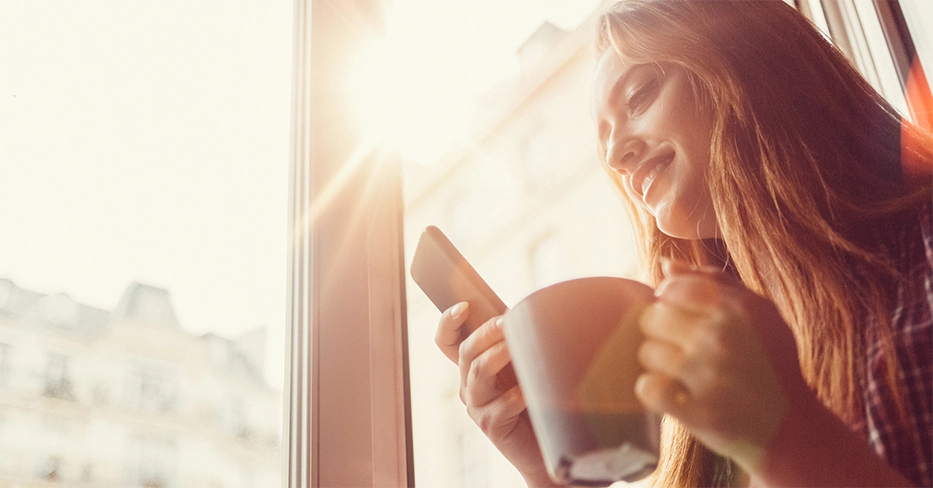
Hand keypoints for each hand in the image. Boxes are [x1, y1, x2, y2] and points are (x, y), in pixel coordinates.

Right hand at [436, 303, 562, 487]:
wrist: (549, 444)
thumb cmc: (538, 398)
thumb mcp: (524, 364)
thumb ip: (517, 341)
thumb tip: (528, 310)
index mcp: (473, 366)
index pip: (447, 341)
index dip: (448, 322)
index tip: (462, 306)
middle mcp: (469, 384)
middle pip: (466, 351)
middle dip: (486, 332)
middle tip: (507, 321)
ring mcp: (477, 405)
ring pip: (479, 372)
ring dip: (499, 355)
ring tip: (519, 346)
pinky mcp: (490, 425)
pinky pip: (500, 405)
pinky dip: (516, 395)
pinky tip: (530, 391)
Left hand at [634, 260, 806, 471]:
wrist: (793, 428)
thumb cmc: (772, 364)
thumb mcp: (760, 315)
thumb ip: (714, 282)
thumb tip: (666, 265)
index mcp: (739, 309)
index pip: (672, 288)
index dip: (668, 301)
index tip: (680, 317)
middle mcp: (723, 338)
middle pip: (653, 318)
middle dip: (661, 332)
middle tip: (680, 347)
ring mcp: (710, 376)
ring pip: (648, 352)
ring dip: (659, 364)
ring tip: (681, 372)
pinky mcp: (699, 413)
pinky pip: (648, 388)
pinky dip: (654, 391)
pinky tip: (673, 392)